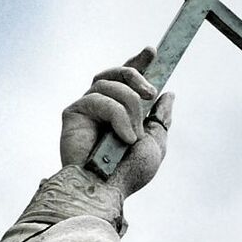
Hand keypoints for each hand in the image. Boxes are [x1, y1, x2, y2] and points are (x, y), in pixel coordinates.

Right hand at [60, 47, 174, 195]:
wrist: (108, 190)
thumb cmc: (129, 175)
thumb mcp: (156, 144)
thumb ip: (161, 119)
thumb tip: (169, 94)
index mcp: (120, 113)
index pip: (126, 80)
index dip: (138, 63)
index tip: (152, 51)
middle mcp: (101, 107)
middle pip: (114, 73)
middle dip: (135, 75)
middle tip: (150, 93)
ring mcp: (86, 108)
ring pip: (110, 85)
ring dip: (129, 109)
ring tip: (133, 136)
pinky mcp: (72, 113)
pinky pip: (99, 99)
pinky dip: (118, 117)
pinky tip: (124, 137)